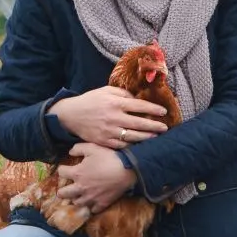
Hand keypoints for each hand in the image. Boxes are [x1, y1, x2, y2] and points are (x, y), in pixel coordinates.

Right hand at [51, 86, 169, 149]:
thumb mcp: (106, 91)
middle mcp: (114, 117)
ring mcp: (109, 131)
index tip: (163, 112)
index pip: (139, 106)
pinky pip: (122, 145)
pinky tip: (141, 144)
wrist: (70, 116)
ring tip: (156, 137)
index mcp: (115, 103)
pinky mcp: (104, 141)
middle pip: (140, 123)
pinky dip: (133, 145)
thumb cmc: (90, 101)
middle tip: (165, 128)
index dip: (153, 109)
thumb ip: (123, 93)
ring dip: (147, 137)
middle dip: (155, 126)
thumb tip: (137, 99)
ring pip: (133, 136)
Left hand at [56, 143, 137, 210]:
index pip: (61, 172)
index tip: (65, 168)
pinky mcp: (102, 203)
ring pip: (77, 203)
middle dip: (62, 191)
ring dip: (76, 199)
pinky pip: (92, 210)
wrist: (128, 169)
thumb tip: (70, 153)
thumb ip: (78, 148)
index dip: (62, 169)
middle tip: (65, 189)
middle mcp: (80, 188)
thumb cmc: (109, 157)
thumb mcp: (92, 147)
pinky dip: (91, 207)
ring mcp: (91, 197)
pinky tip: (93, 203)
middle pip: (63, 194)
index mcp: (77, 173)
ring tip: (79, 196)